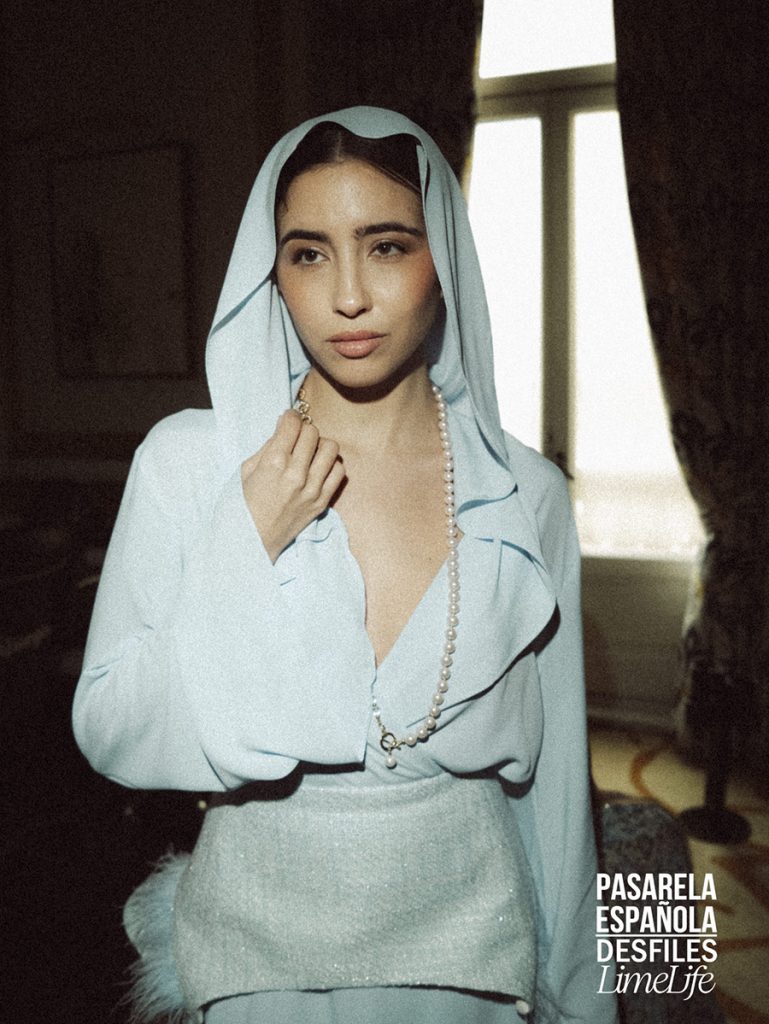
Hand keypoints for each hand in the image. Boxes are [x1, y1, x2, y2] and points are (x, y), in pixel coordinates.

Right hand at [241, 410, 344, 561]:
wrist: (251, 542)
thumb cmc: (243, 505)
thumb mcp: (247, 470)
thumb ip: (268, 446)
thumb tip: (284, 425)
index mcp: (273, 464)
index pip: (293, 424)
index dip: (290, 417)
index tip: (288, 420)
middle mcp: (296, 474)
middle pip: (312, 432)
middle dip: (303, 430)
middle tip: (296, 437)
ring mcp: (312, 489)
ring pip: (331, 448)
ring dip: (320, 445)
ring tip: (309, 452)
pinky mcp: (322, 502)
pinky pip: (339, 471)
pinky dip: (331, 465)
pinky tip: (318, 468)